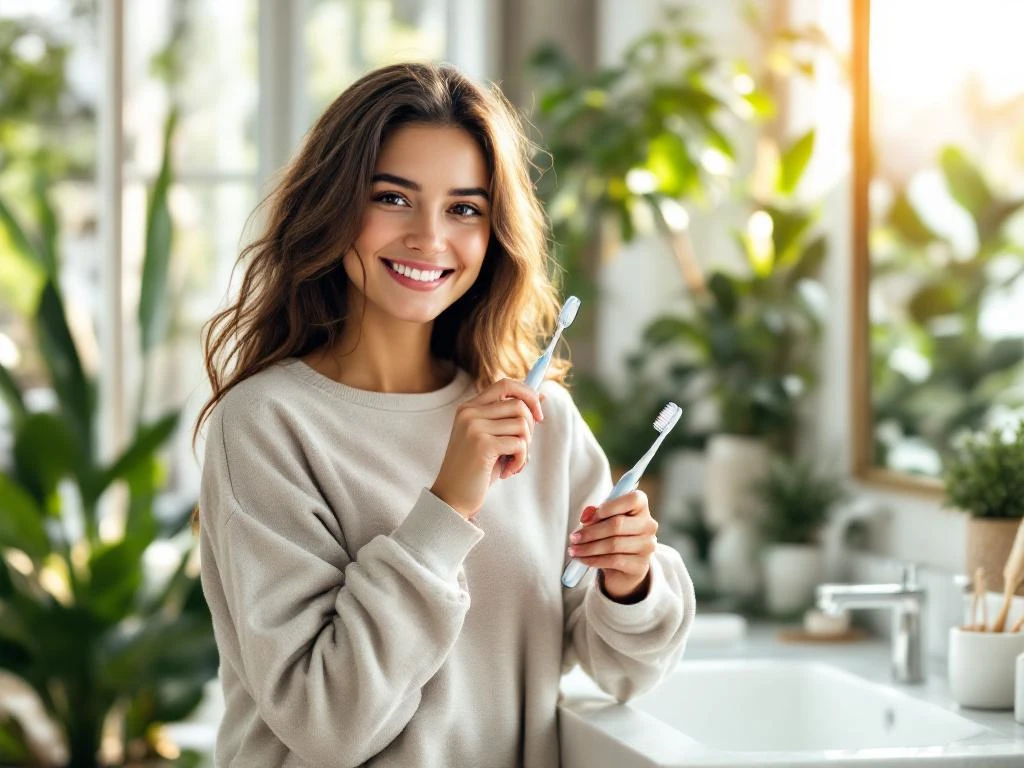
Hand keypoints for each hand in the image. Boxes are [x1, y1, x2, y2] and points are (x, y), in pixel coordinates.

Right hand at [430, 378, 543, 519]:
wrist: (452, 497)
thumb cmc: (475, 470)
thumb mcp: (492, 438)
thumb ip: (510, 418)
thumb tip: (542, 396)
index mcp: (469, 408)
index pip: (506, 385)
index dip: (528, 394)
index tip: (539, 414)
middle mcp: (469, 413)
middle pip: (519, 404)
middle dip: (530, 428)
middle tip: (520, 449)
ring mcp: (474, 427)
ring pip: (522, 424)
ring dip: (525, 448)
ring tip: (513, 462)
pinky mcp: (482, 445)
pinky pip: (519, 444)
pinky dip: (520, 460)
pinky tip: (508, 472)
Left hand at [567, 491, 656, 601]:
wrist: (624, 565)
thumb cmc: (613, 534)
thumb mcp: (604, 519)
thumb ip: (596, 513)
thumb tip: (587, 515)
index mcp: (641, 507)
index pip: (632, 499)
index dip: (608, 507)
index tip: (587, 517)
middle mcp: (649, 525)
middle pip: (617, 525)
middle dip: (591, 532)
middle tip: (573, 537)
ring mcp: (647, 546)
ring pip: (614, 545)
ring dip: (589, 548)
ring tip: (574, 550)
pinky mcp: (641, 565)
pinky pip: (614, 561)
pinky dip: (594, 560)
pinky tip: (583, 559)